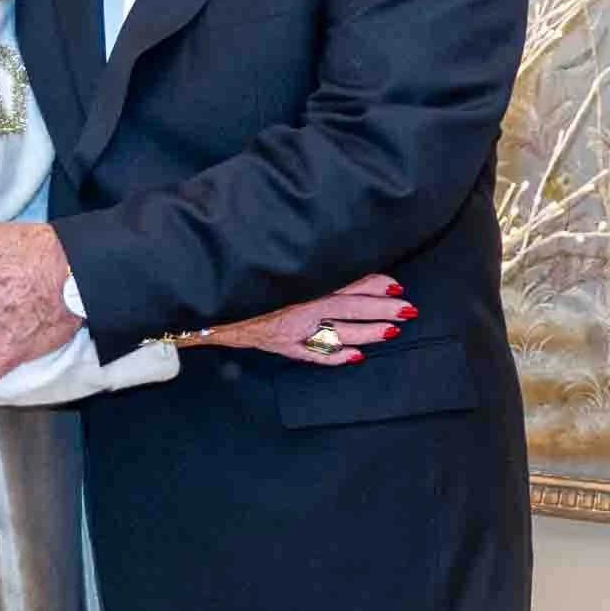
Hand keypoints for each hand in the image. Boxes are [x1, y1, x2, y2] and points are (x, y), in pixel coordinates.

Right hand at [197, 276, 414, 365]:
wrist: (202, 301)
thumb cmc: (236, 275)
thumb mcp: (268, 259)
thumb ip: (301, 257)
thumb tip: (331, 253)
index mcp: (300, 282)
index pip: (345, 281)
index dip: (373, 283)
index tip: (395, 284)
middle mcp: (299, 305)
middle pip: (350, 307)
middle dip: (381, 308)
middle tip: (407, 309)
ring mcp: (292, 330)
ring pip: (339, 333)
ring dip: (367, 332)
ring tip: (391, 331)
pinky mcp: (281, 345)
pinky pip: (313, 354)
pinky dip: (335, 357)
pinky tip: (355, 357)